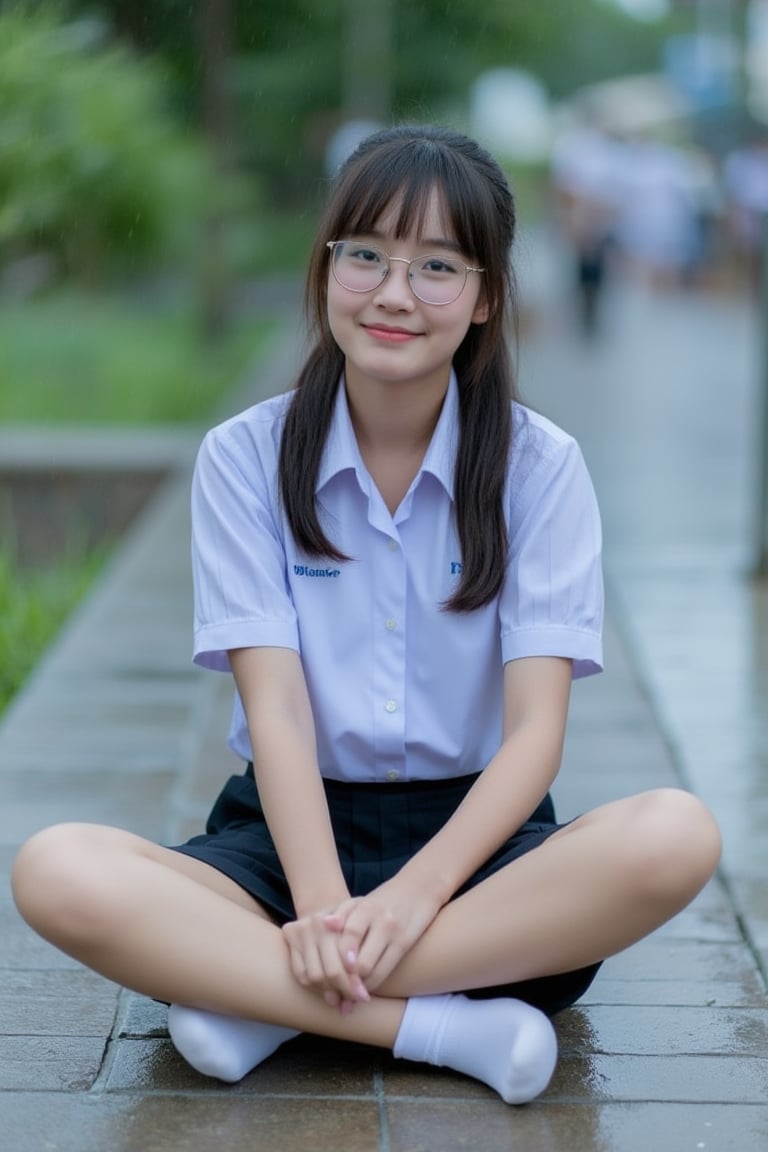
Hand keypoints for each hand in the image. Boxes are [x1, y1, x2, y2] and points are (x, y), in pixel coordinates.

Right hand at [282, 908, 369, 1011]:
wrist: (330, 911)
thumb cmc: (353, 930)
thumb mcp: (364, 940)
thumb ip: (364, 963)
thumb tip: (362, 998)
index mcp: (343, 919)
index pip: (348, 963)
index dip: (355, 982)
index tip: (363, 996)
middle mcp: (320, 921)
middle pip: (331, 971)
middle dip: (343, 990)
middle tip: (352, 1001)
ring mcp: (303, 927)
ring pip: (315, 976)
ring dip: (328, 991)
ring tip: (339, 998)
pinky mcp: (290, 933)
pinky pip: (301, 972)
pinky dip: (313, 986)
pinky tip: (324, 988)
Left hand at [324, 878, 442, 993]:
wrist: (419, 889)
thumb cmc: (382, 900)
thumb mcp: (361, 901)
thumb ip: (341, 912)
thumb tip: (325, 923)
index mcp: (365, 908)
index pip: (349, 936)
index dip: (338, 958)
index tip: (329, 972)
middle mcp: (381, 920)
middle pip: (360, 961)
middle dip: (346, 980)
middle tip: (335, 990)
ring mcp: (395, 933)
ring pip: (373, 970)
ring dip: (359, 986)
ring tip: (348, 991)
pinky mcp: (405, 944)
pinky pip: (386, 970)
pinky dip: (373, 983)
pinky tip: (365, 985)